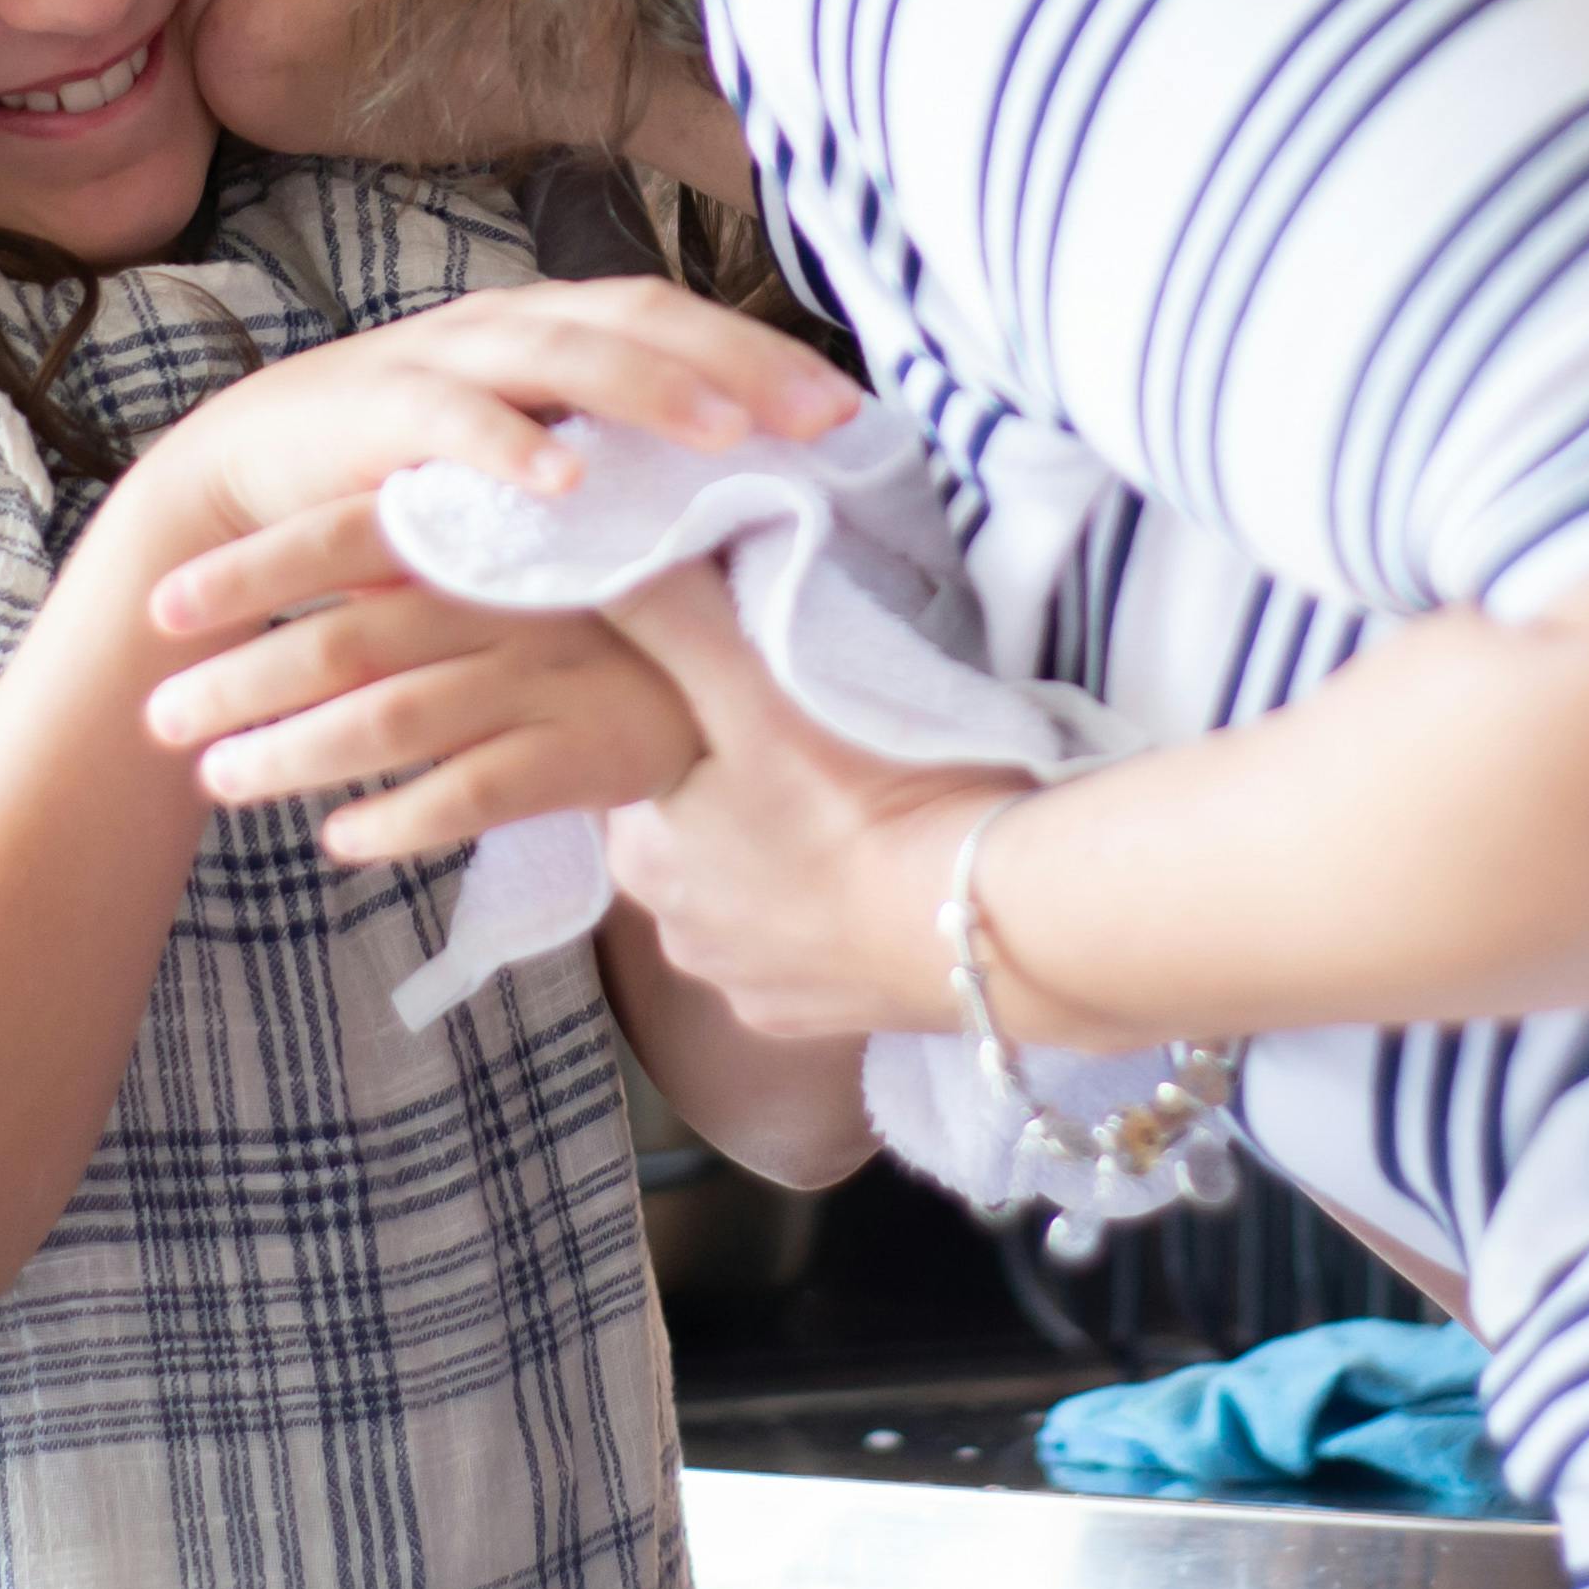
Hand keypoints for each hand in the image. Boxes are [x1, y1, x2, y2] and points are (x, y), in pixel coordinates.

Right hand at [113, 279, 859, 570]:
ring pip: (561, 352)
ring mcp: (440, 357)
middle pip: (641, 317)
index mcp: (556, 332)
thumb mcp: (527, 473)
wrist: (244, 488)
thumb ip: (615, 476)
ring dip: (648, 391)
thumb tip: (752, 516)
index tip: (853, 414)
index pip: (679, 319)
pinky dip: (508, 446)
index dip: (764, 354)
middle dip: (738, 362)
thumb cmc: (409, 489)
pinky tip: (563, 483)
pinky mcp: (370, 410)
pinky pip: (448, 417)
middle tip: (824, 417)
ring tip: (723, 435)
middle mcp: (509, 326)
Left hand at [144, 544, 704, 863]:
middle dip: (240, 681)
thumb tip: (300, 574)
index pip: (345, 537)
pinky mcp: (588, 753)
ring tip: (216, 780)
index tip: (161, 607)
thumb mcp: (529, 556)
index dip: (251, 573)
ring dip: (293, 755)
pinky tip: (338, 840)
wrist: (763, 661)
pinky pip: (476, 791)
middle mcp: (507, 600)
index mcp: (484, 535)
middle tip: (158, 717)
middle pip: (347, 641)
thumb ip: (432, 559)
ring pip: (396, 719)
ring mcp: (548, 677)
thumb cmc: (615, 608)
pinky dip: (399, 818)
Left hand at [588, 569, 1034, 1041]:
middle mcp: (679, 936)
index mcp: (643, 859)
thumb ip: (672, 622)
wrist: (985, 927)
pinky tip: (878, 878)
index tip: (735, 698)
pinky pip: (811, 953)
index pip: (634, 780)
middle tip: (804, 744)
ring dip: (786, 860)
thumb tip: (604, 564)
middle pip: (692, 841)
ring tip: (852, 808)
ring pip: (752, 899)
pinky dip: (835, 916)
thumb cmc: (858, 803)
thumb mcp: (752, 692)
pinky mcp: (821, 1024)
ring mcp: (751, 988)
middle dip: (733, 798)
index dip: (681, 733)